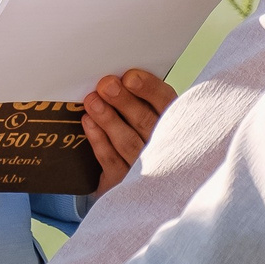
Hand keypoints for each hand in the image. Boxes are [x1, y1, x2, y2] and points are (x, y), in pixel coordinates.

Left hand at [83, 70, 176, 194]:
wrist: (139, 187)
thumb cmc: (142, 139)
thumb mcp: (150, 118)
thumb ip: (141, 99)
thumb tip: (117, 77)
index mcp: (175, 125)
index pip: (167, 104)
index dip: (149, 89)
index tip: (130, 76)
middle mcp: (165, 149)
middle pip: (146, 123)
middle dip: (124, 101)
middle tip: (107, 84)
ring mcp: (147, 170)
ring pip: (128, 142)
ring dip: (108, 119)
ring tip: (93, 100)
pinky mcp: (124, 185)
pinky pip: (111, 161)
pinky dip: (99, 140)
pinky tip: (88, 122)